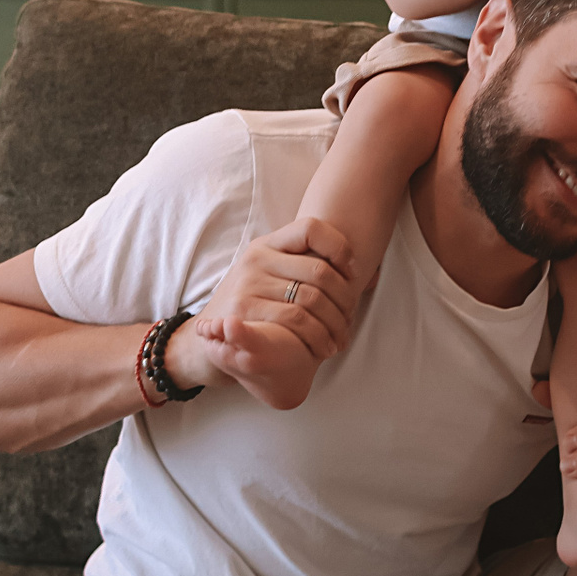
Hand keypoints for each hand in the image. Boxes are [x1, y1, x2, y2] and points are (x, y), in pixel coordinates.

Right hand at [166, 218, 355, 409]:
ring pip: (311, 299)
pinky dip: (317, 336)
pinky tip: (323, 347)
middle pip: (319, 270)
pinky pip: (294, 319)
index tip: (352, 274)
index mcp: (268, 244)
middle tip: (350, 320)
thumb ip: (305, 271)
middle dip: (345, 300)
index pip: (311, 227)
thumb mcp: (271, 278)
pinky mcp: (243, 311)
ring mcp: (249, 283)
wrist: (206, 339)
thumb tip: (370, 275)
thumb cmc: (252, 308)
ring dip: (334, 324)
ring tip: (340, 340)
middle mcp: (257, 258)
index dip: (340, 247)